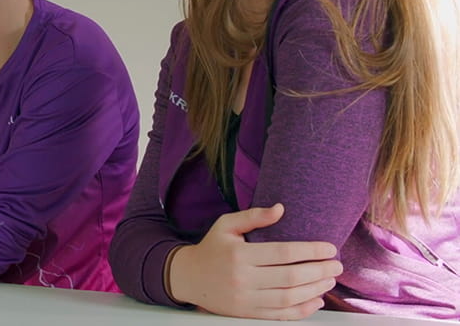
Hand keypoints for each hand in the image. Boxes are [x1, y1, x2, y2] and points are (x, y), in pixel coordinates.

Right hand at [168, 203, 341, 319]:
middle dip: (320, 271)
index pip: (283, 253)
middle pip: (291, 277)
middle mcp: (243, 278)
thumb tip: (281, 209)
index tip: (329, 248)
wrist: (188, 277)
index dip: (310, 251)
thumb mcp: (226, 225)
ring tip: (330, 279)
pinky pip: (281, 315)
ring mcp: (246, 299)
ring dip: (315, 289)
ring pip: (289, 297)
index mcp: (239, 254)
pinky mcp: (248, 313)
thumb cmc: (212, 248)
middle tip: (337, 265)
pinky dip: (303, 310)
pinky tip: (316, 300)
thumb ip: (253, 217)